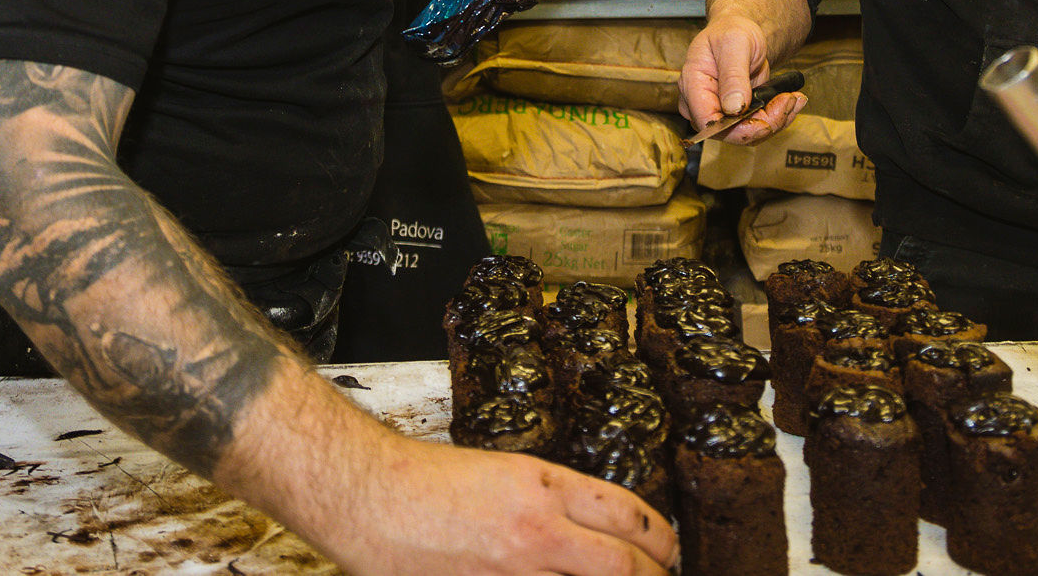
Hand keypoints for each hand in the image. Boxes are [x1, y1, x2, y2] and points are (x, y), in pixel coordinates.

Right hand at [331, 435, 675, 575]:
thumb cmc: (423, 480)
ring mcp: (513, 573)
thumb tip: (588, 531)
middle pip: (623, 567)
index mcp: (542, 486)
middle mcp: (536, 532)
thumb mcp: (502, 472)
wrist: (369, 497)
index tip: (668, 548)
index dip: (660, 537)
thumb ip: (547, 501)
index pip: (628, 515)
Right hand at [678, 15, 807, 144]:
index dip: (736, 129)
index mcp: (693, 84)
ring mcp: (718, 111)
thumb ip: (733, 75)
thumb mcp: (734, 43)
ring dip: (776, 119)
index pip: (707, 121)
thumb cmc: (732, 31)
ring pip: (747, 133)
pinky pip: (756, 126)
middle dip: (764, 122)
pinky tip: (790, 100)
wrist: (741, 32)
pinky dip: (777, 116)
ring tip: (794, 99)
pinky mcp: (735, 114)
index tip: (766, 122)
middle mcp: (701, 103)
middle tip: (790, 101)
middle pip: (729, 132)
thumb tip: (733, 108)